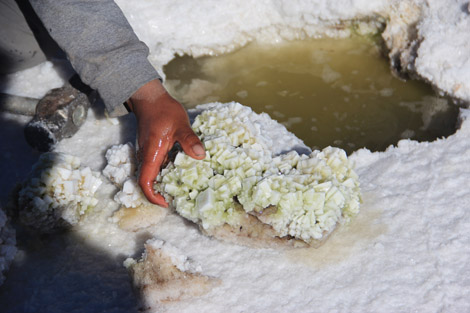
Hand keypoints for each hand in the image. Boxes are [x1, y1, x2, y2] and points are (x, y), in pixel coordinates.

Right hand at [127, 79, 204, 206]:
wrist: (150, 98)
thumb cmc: (163, 111)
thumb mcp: (181, 125)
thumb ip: (189, 140)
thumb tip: (200, 155)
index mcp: (151, 154)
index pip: (145, 182)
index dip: (153, 197)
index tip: (166, 203)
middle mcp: (146, 157)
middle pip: (148, 182)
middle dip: (161, 193)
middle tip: (179, 198)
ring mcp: (148, 153)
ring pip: (152, 175)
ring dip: (163, 183)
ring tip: (182, 188)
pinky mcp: (152, 149)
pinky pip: (156, 166)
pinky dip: (166, 173)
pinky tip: (181, 171)